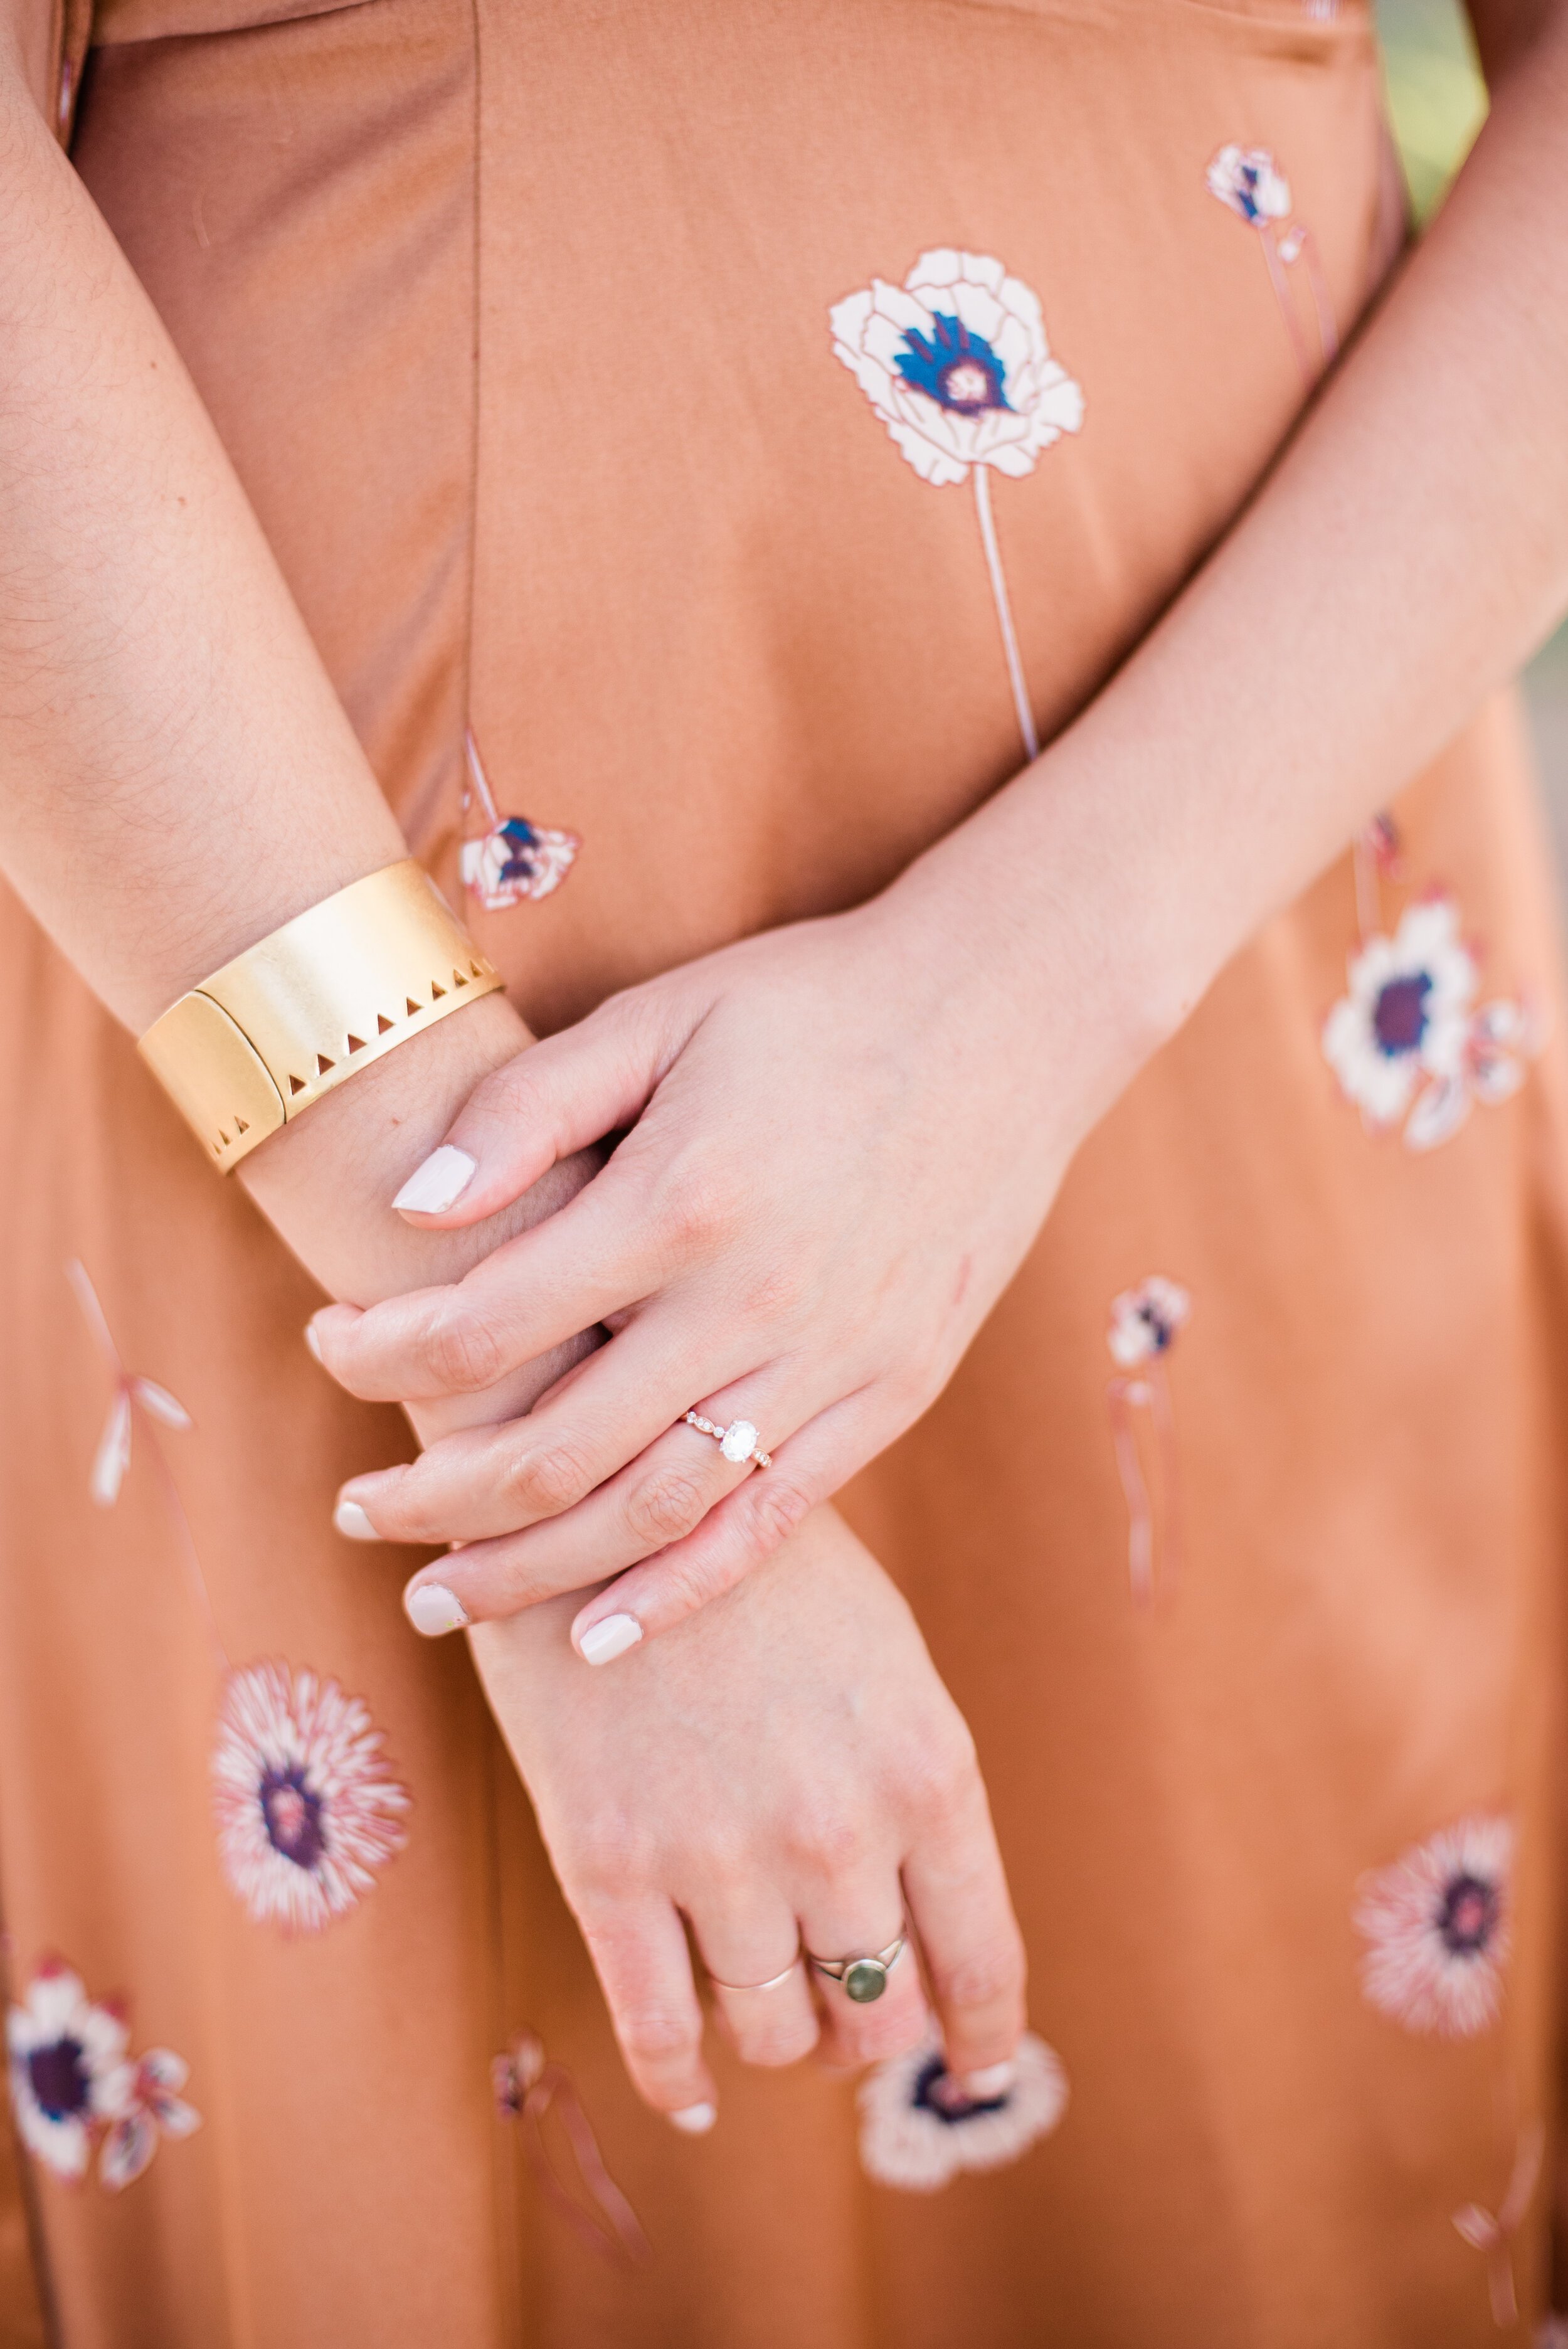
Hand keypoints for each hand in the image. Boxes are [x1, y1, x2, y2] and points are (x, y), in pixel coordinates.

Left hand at [311, 876, 1086, 1653]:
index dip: (379, 1353)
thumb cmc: (812, 1006)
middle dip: (429, 1500)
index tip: (330, 1346)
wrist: (1003, 1023)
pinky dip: (678, 1594)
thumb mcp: (660, 1015)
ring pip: (649, 1514)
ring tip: (440, 1600)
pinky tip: (600, 1637)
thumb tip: (412, 1209)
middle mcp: (750, 1303)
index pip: (480, 1327)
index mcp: (677, 1201)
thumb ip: (529, 1107)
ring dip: (529, 1573)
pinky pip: (768, 1525)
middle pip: (549, 1453)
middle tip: (354, 1512)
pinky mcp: (887, 1397)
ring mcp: (828, 1363)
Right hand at [467, 1503, 1026, 2124]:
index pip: (981, 1961)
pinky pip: (658, 2029)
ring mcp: (719, 1856)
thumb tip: (929, 1922)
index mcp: (928, 1772)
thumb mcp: (886, 1660)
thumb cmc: (761, 1570)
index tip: (979, 2065)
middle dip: (866, 2030)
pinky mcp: (608, 1866)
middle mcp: (836, 1831)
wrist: (609, 1492)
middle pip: (876, 2013)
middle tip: (843, 2016)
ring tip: (765, 2017)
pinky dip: (679, 2080)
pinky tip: (691, 2091)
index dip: (986, 2034)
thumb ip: (914, 1789)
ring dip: (778, 2040)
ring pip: (773, 2032)